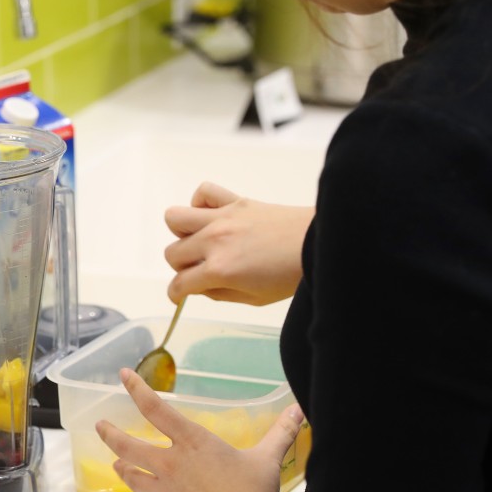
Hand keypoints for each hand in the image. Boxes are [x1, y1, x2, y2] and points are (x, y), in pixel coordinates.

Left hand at [95, 368, 304, 491]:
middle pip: (129, 446)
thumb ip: (281, 432)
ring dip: (123, 469)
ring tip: (117, 464)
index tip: (123, 377)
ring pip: (132, 478)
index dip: (137, 390)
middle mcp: (171, 465)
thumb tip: (300, 409)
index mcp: (192, 443)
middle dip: (110, 435)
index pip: (156, 409)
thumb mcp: (268, 458)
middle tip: (100, 427)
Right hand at [164, 182, 313, 305]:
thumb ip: (219, 293)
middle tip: (200, 270)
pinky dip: (201, 203)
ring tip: (200, 241)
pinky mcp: (235, 201)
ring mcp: (222, 218)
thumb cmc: (291, 275)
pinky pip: (204, 192)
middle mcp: (214, 241)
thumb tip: (199, 286)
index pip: (179, 284)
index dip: (176, 294)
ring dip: (182, 234)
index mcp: (219, 270)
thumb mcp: (253, 299)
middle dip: (181, 267)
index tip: (180, 295)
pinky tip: (213, 217)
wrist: (319, 244)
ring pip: (175, 218)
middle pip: (172, 253)